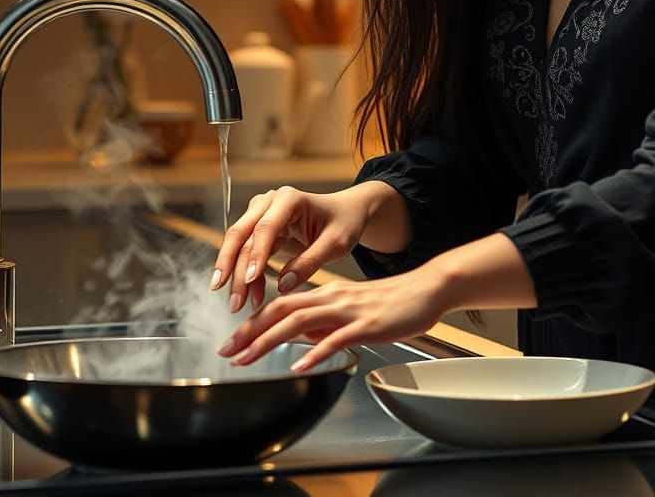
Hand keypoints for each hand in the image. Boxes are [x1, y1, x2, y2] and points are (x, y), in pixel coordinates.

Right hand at [210, 185, 368, 313]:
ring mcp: (261, 213)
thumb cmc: (343, 223)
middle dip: (233, 268)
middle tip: (234, 301)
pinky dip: (247, 275)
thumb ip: (310, 262)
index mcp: (290, 199)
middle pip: (242, 234)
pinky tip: (252, 295)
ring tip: (240, 304)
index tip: (249, 280)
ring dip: (236, 275)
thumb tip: (284, 284)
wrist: (345, 213)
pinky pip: (246, 252)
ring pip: (239, 245)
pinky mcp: (260, 228)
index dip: (256, 254)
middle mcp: (270, 202)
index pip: (266, 227)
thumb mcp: (336, 244)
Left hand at [217, 267, 447, 370]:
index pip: (281, 305)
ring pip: (300, 321)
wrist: (427, 289)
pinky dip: (315, 352)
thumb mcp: (350, 310)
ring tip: (248, 357)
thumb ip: (325, 323)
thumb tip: (300, 338)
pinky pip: (336, 339)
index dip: (253, 322)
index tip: (232, 341)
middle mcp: (332, 298)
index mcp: (327, 294)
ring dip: (270, 340)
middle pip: (282, 310)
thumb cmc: (392, 302)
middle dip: (250, 331)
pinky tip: (300, 366)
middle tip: (227, 351)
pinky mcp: (366, 324)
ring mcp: (348, 310)